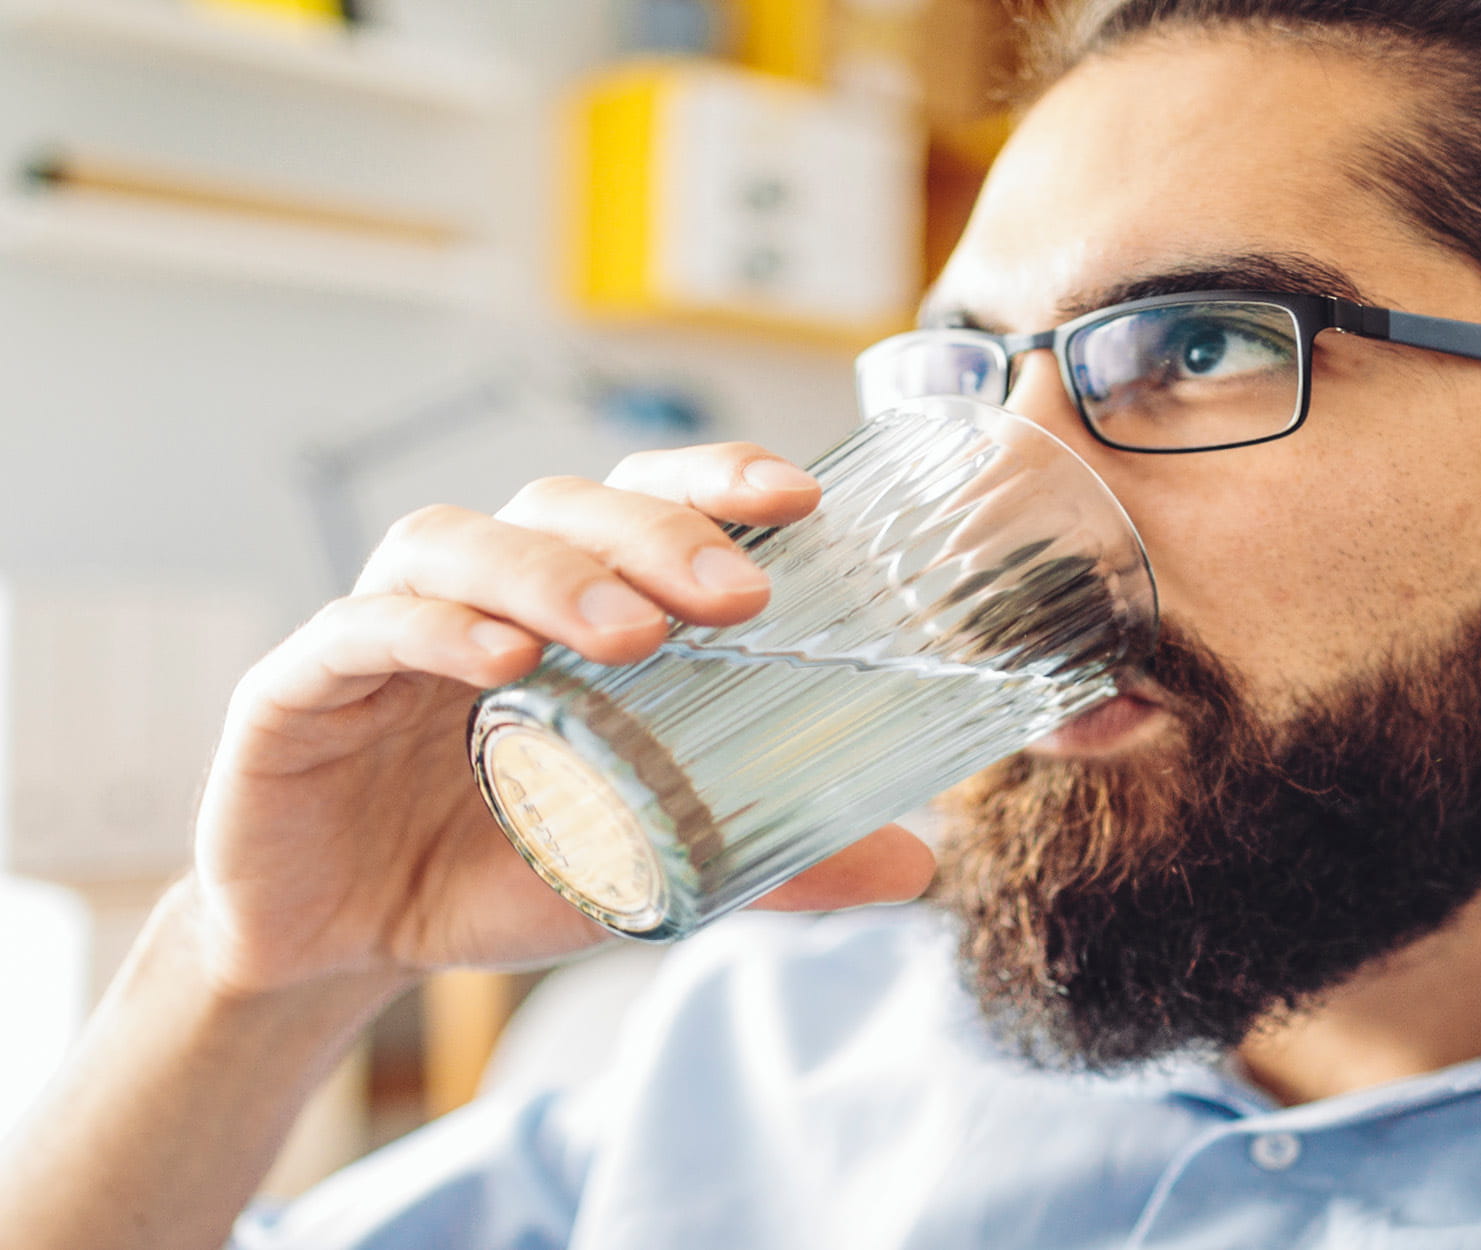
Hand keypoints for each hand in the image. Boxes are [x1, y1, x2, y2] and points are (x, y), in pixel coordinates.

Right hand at [188, 443, 935, 996]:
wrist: (344, 949)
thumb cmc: (496, 869)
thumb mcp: (648, 863)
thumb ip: (771, 861)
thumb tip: (918, 867)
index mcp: (564, 606)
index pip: (642, 504)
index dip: (713, 480)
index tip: (798, 498)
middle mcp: (480, 591)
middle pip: (561, 505)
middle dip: (654, 534)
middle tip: (737, 594)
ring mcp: (384, 627)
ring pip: (456, 543)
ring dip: (551, 574)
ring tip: (631, 636)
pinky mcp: (298, 686)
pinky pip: (360, 627)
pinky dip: (433, 630)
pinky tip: (500, 664)